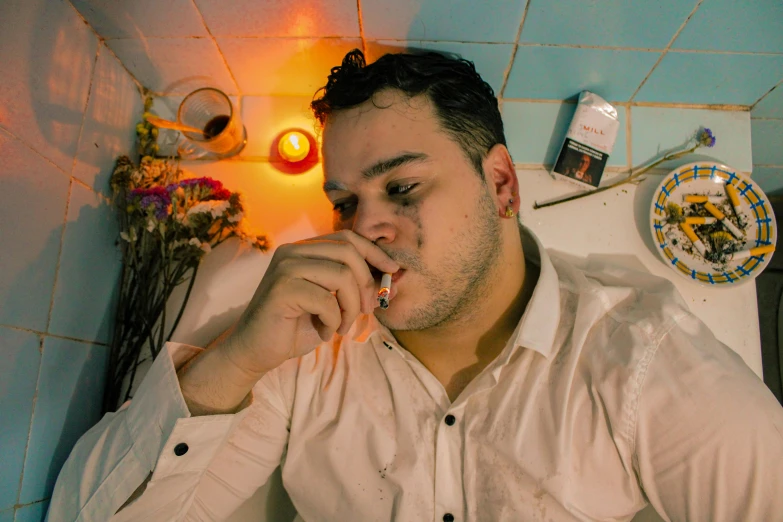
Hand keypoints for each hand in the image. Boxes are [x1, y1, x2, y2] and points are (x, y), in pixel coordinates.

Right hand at [219, 230, 399, 378]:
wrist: (256, 351)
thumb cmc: (297, 326)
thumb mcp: (335, 304)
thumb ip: (359, 289)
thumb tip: (395, 280)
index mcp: (304, 249)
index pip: (347, 238)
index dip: (374, 253)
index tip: (393, 272)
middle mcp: (292, 252)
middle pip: (348, 252)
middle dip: (367, 283)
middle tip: (367, 310)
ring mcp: (285, 268)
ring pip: (342, 275)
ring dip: (351, 307)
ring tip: (342, 326)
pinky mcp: (281, 289)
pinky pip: (326, 300)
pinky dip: (333, 321)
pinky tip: (325, 332)